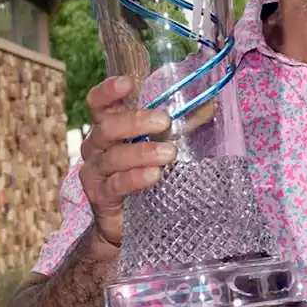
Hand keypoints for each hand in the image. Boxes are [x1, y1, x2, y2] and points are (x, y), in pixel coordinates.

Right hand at [79, 77, 176, 245]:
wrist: (125, 222)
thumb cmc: (142, 174)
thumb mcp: (162, 144)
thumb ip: (182, 125)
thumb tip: (211, 103)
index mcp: (107, 128)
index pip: (99, 103)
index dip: (108, 91)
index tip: (128, 83)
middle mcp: (95, 146)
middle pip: (107, 127)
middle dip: (136, 121)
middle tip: (165, 122)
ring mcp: (95, 171)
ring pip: (113, 156)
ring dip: (143, 152)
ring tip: (169, 153)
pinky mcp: (99, 196)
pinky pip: (116, 184)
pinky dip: (135, 178)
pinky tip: (153, 175)